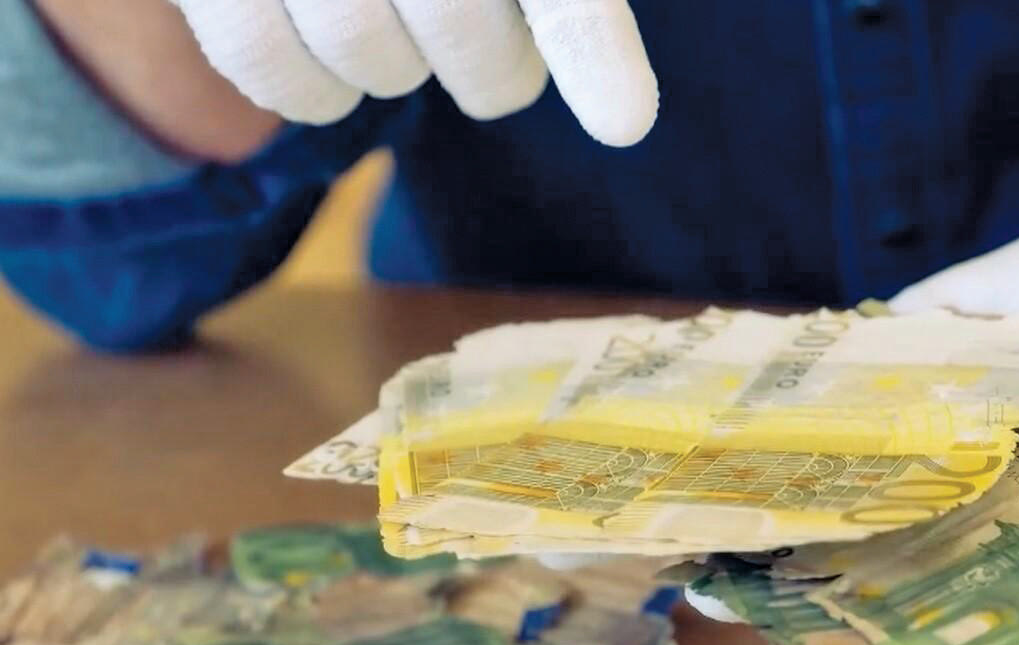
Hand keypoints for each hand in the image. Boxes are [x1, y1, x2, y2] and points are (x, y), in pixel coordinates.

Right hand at [170, 0, 657, 144]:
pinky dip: (310, 94)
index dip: (588, 46)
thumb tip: (620, 93)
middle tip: (500, 74)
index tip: (625, 121)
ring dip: (400, 73)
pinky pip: (267, 64)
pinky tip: (333, 75)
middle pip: (458, 21)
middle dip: (494, 72)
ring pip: (370, 55)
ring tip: (398, 29)